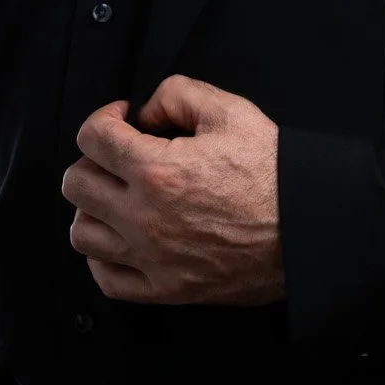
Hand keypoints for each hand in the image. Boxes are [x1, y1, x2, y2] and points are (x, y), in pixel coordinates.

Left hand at [61, 75, 284, 305]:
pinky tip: (123, 237)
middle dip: (95, 160)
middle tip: (122, 156)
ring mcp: (153, 259)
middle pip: (76, 184)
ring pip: (82, 233)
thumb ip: (176, 94)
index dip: (105, 118)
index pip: (91, 137)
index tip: (124, 120)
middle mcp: (145, 218)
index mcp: (157, 170)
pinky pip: (107, 279)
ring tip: (119, 197)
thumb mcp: (230, 111)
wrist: (308, 228)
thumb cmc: (273, 172)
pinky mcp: (167, 290)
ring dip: (93, 208)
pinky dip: (104, 257)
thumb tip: (144, 111)